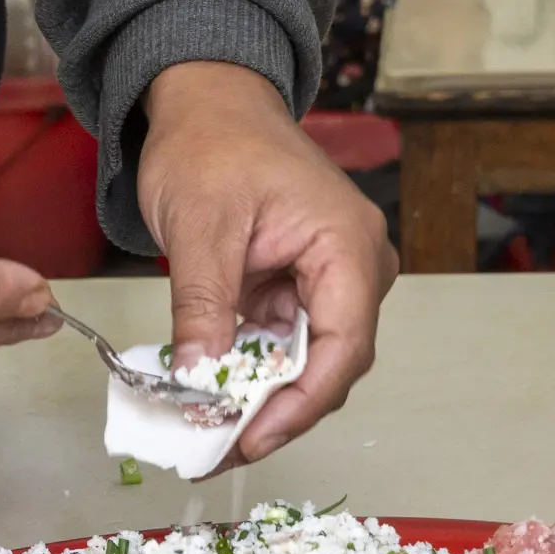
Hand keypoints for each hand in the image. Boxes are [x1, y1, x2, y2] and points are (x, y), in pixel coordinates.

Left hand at [137, 62, 396, 469]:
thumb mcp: (199, 224)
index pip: (343, 346)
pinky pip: (285, 345)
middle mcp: (356, 266)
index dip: (300, 404)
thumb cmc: (211, 142)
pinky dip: (250, 374)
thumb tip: (198, 377)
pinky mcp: (303, 287)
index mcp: (347, 245)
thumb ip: (203, 303)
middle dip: (275, 413)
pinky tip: (211, 399)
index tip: (250, 439)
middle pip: (330, 365)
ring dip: (260, 400)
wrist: (209, 102)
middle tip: (216, 451)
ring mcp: (333, 279)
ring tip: (206, 435)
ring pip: (308, 362)